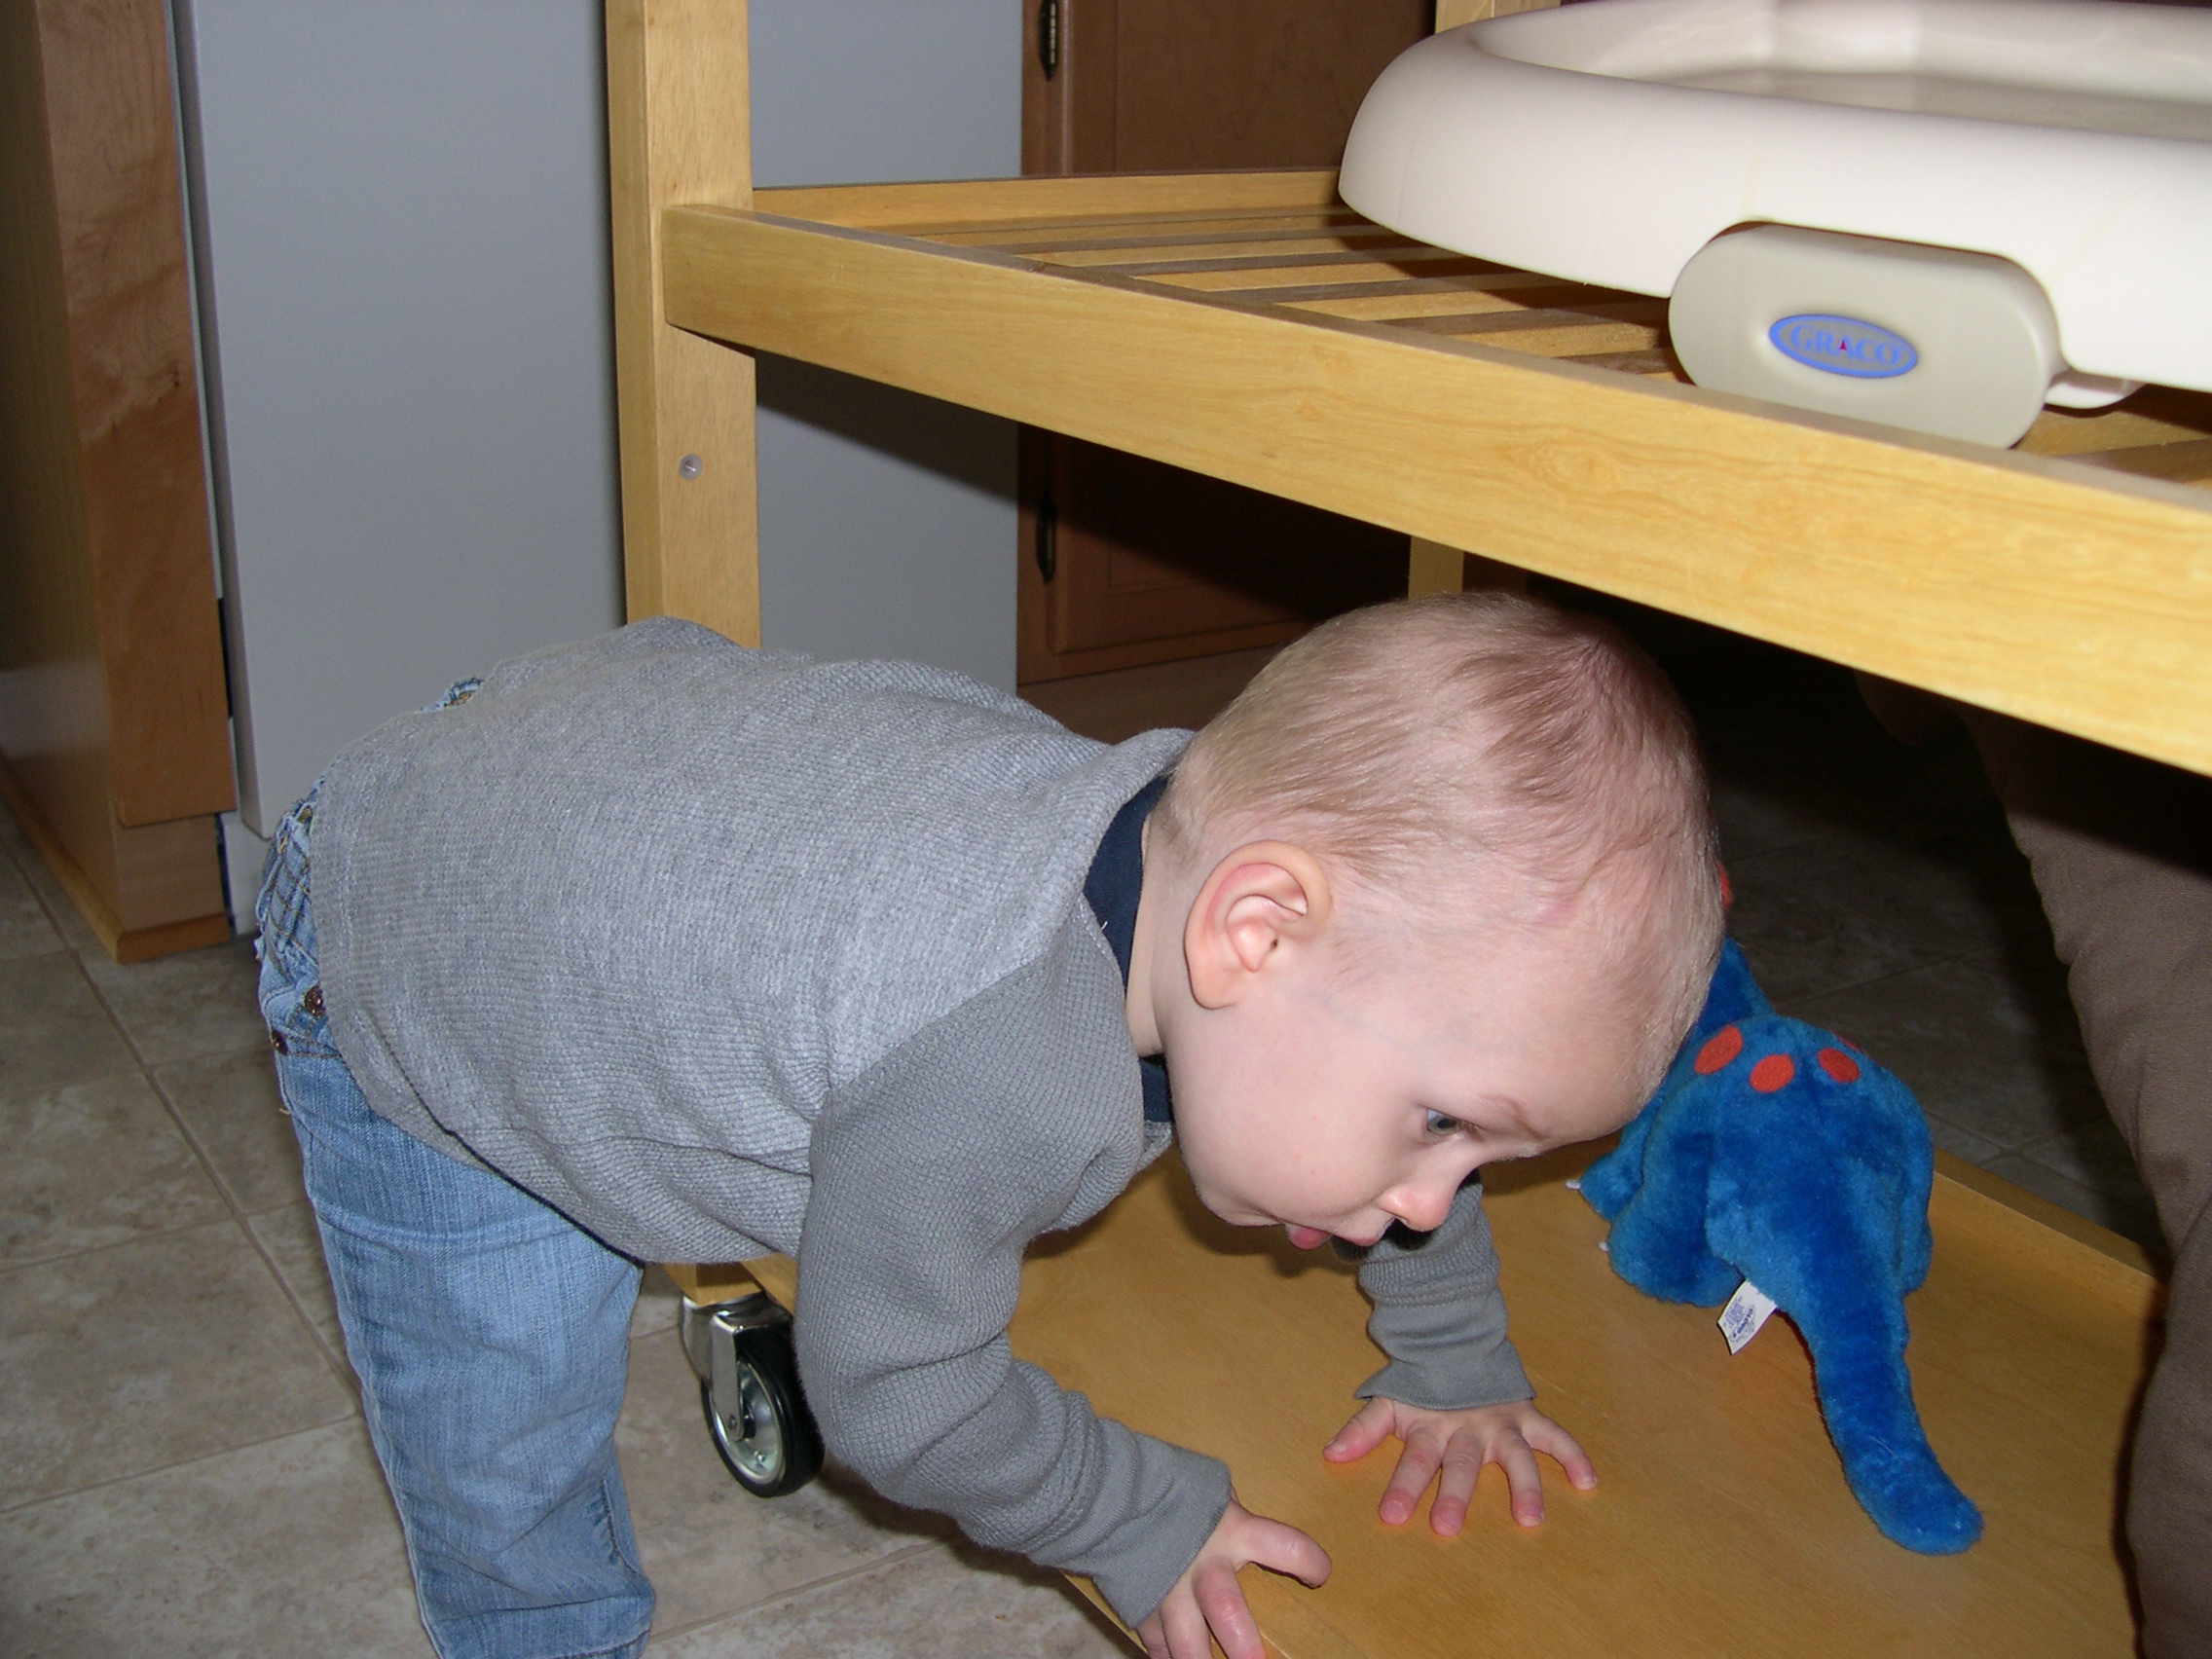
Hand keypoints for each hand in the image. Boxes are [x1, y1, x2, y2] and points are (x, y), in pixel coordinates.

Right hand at [1134, 1499, 1329, 1658]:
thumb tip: (1248, 1531)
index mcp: (1232, 1531)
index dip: (1309, 1561)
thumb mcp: (1209, 1489)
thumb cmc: (1166, 1483)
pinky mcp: (1142, 1607)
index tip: (1319, 1573)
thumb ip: (1232, 1517)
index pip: (1285, 1547)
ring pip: (1188, 1644)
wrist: (1104, 1489)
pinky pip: (1158, 1646)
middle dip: (1245, 1649)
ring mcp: (1170, 1593)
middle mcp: (1204, 1567)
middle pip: (1228, 1613)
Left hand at [1323, 1397, 1596, 1533]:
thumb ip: (1363, 1429)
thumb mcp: (1391, 1401)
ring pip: (1513, 1456)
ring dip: (1524, 1486)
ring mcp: (1499, 1423)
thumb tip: (1330, 1454)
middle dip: (1453, 1494)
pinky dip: (1572, 1456)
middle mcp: (1466, 1428)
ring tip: (1530, 1519)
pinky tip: (1587, 1481)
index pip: (1414, 1460)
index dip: (1403, 1486)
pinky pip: (1555, 1436)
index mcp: (1430, 1427)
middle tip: (1446, 1526)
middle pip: (1460, 1464)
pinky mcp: (1527, 1417)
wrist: (1457, 1341)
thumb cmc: (1423, 1384)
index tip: (1392, 1516)